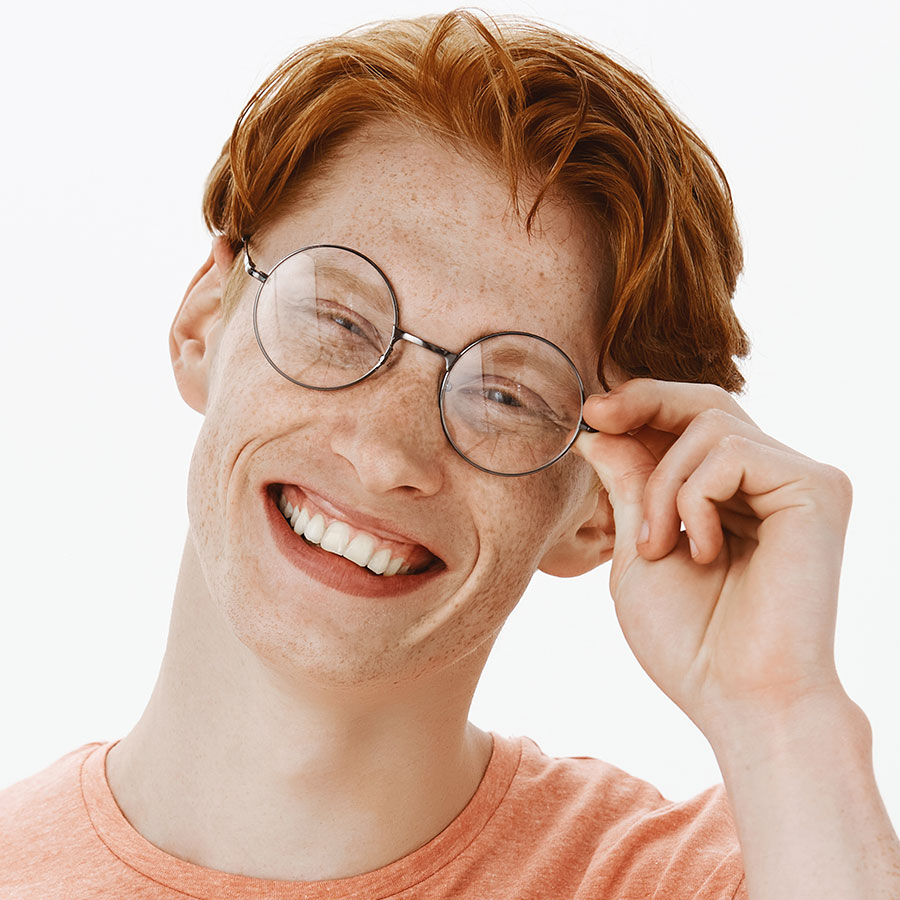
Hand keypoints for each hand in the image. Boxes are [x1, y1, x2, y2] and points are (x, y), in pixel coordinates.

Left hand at [575, 379, 853, 742]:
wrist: (740, 697)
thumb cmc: (690, 641)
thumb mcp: (639, 551)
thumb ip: (628, 485)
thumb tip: (599, 430)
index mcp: (736, 495)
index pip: (690, 424)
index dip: (641, 406)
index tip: (591, 414)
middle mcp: (773, 479)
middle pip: (707, 402)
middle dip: (645, 401)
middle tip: (596, 415)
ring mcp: (798, 480)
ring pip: (709, 425)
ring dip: (663, 485)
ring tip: (661, 547)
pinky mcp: (817, 488)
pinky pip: (732, 453)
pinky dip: (695, 499)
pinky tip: (703, 551)